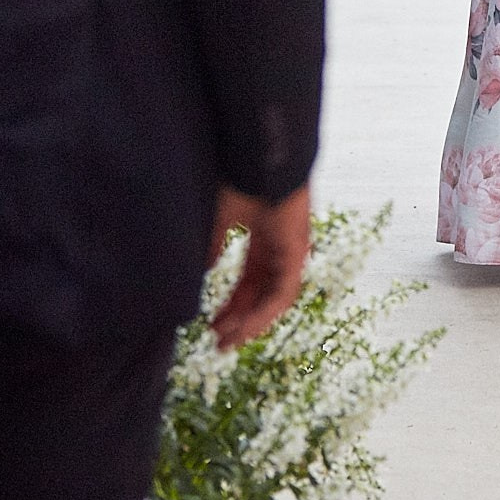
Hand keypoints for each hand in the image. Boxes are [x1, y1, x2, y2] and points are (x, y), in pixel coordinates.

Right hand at [209, 183, 312, 351]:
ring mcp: (292, 250)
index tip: (212, 327)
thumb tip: (202, 274)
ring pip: (276, 299)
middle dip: (241, 320)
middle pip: (263, 295)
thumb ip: (214, 247)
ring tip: (228, 341)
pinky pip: (284, 292)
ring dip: (252, 322)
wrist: (258, 155)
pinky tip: (242, 326)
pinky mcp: (298, 251)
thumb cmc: (241, 177)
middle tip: (219, 343)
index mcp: (265, 238)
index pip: (251, 282)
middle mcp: (281, 247)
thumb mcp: (220, 220)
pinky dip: (264, 312)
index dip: (232, 306)